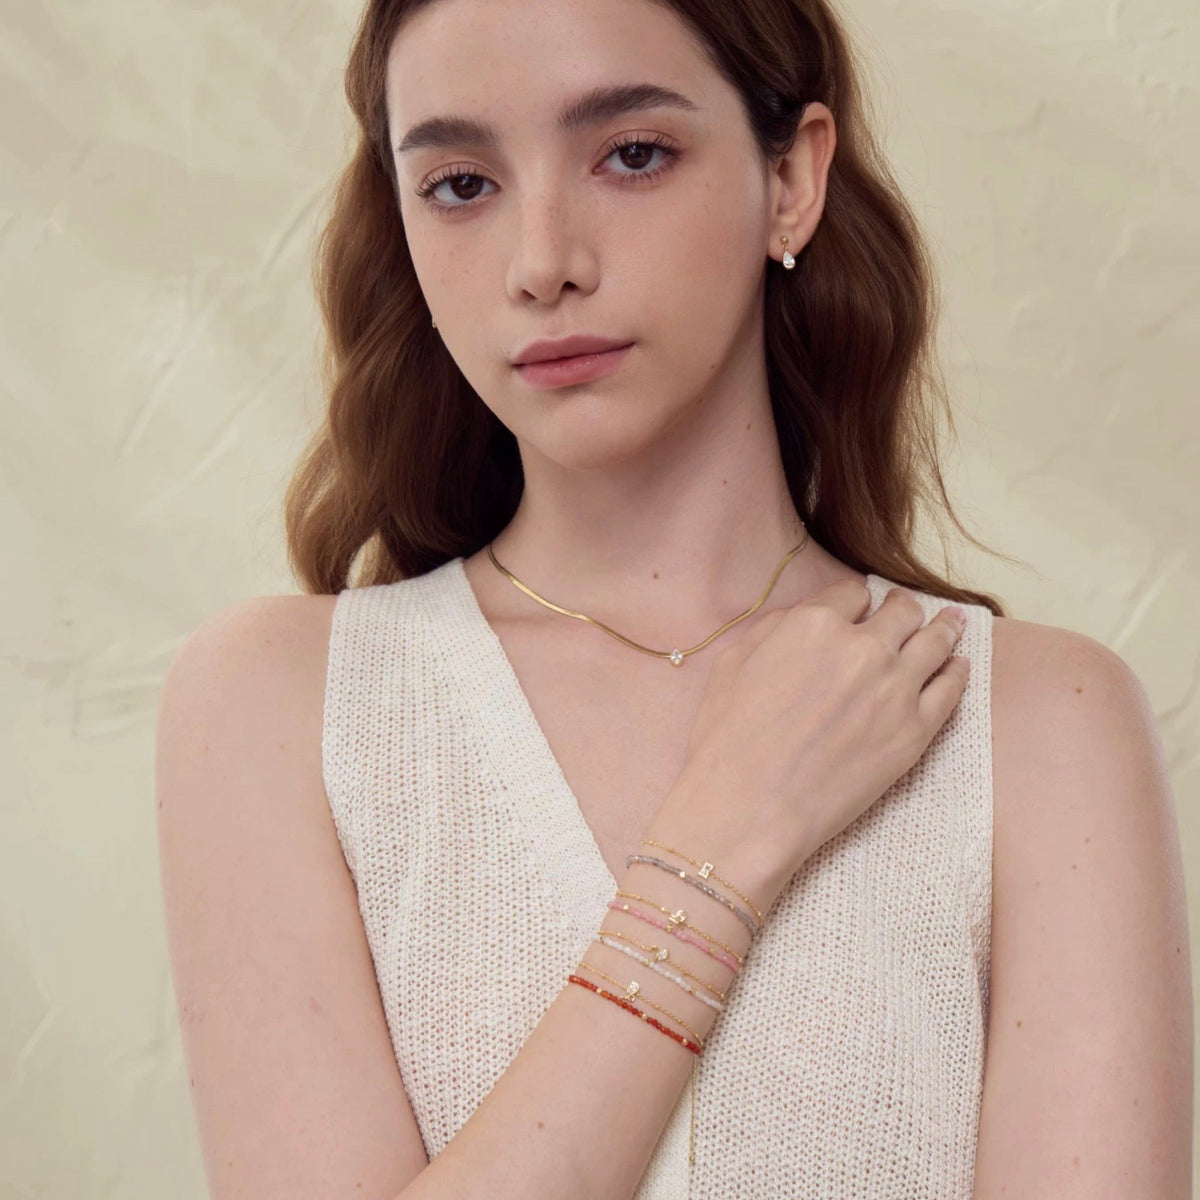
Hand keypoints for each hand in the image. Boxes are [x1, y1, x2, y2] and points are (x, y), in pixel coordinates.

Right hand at [653, 579, 969, 909]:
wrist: (750, 805)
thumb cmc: (729, 738)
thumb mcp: (734, 662)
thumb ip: (775, 627)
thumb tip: (804, 616)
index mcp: (815, 624)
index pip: (852, 594)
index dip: (856, 600)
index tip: (860, 607)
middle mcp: (863, 647)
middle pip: (901, 612)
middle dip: (902, 607)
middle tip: (906, 609)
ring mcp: (895, 689)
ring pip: (934, 641)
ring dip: (943, 627)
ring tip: (952, 623)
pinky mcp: (915, 731)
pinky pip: (950, 690)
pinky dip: (957, 672)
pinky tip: (959, 665)